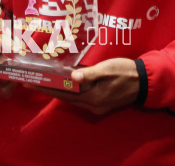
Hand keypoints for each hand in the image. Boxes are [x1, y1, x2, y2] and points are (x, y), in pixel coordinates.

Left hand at [24, 58, 139, 114]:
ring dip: (55, 91)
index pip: (63, 91)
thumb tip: (73, 77)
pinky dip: (67, 92)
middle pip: (64, 96)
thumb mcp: (107, 69)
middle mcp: (92, 105)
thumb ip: (90, 74)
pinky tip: (59, 86)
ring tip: (40, 83)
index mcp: (93, 97)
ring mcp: (96, 106)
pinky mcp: (100, 104)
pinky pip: (78, 98)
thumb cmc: (125, 71)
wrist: (145, 82)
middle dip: (46, 89)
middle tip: (29, 81)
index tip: (31, 81)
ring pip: (70, 98)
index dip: (46, 86)